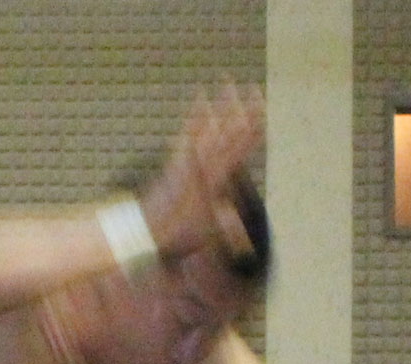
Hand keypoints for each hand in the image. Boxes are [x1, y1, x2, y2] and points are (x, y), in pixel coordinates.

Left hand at [139, 83, 265, 261]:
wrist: (148, 229)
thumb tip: (244, 231)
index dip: (253, 127)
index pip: (240, 148)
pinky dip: (195, 114)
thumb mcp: (207, 233)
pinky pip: (188, 131)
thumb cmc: (179, 233)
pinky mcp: (177, 157)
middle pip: (227, 130)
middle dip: (242, 109)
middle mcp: (202, 164)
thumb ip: (227, 227)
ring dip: (220, 104)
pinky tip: (199, 97)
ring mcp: (188, 158)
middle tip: (254, 88)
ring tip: (228, 82)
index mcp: (215, 180)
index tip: (263, 109)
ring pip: (209, 125)